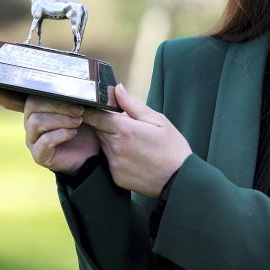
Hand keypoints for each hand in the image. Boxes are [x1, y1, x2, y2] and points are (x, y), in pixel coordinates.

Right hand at [0, 84, 98, 174]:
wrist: (99, 153)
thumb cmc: (92, 125)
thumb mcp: (89, 105)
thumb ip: (80, 93)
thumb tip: (79, 82)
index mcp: (40, 107)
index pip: (14, 97)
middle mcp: (32, 122)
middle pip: (32, 105)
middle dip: (56, 104)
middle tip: (79, 109)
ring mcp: (34, 139)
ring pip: (37, 122)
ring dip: (60, 119)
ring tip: (78, 121)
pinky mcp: (40, 155)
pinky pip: (43, 142)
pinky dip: (60, 134)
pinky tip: (72, 133)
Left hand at [83, 83, 191, 197]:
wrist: (179, 179)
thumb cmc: (172, 148)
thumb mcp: (158, 120)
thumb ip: (133, 105)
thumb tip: (117, 90)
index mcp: (125, 130)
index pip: (94, 116)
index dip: (90, 110)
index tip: (92, 106)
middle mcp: (115, 148)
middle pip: (98, 130)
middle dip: (105, 124)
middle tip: (123, 123)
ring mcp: (114, 164)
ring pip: (104, 145)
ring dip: (111, 139)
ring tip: (133, 141)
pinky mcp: (116, 177)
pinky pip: (110, 161)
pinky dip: (117, 155)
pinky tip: (134, 156)